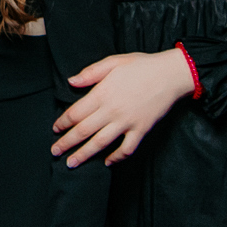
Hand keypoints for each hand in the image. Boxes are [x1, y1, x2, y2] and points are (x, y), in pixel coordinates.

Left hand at [52, 50, 193, 167]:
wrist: (172, 74)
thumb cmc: (142, 66)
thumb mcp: (113, 62)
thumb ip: (90, 73)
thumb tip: (71, 81)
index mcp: (102, 93)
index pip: (76, 112)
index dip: (63, 122)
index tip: (55, 129)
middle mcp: (112, 110)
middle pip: (83, 131)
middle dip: (67, 143)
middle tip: (55, 151)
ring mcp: (127, 122)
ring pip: (100, 143)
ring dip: (84, 154)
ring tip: (71, 164)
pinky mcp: (141, 129)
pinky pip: (126, 148)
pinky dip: (116, 158)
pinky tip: (107, 163)